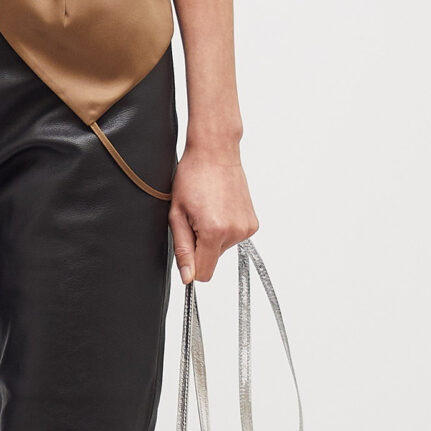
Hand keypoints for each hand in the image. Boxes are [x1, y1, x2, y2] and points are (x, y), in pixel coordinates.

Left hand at [169, 142, 256, 285]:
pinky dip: (224, 229)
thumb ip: (183, 249)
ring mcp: (247, 228)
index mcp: (214, 231)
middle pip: (212, 260)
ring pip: (221, 249)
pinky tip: (219, 209)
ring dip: (212, 236)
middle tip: (195, 218)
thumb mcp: (177, 214)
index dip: (191, 265)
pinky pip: (232, 238)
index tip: (187, 247)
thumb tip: (188, 278)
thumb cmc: (193, 177)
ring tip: (208, 210)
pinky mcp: (253, 224)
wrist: (216, 153)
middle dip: (200, 245)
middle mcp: (235, 232)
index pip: (204, 274)